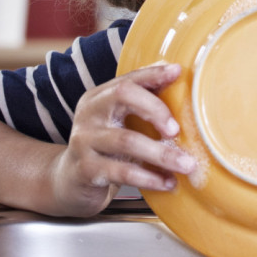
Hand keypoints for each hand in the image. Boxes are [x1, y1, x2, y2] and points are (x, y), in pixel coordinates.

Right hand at [48, 63, 196, 216]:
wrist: (69, 183)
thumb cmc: (104, 150)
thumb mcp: (117, 124)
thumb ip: (140, 105)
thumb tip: (174, 79)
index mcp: (98, 98)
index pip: (127, 79)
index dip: (152, 74)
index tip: (177, 73)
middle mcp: (89, 114)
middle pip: (123, 96)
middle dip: (156, 109)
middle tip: (177, 130)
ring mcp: (84, 141)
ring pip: (127, 140)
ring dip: (162, 154)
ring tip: (187, 165)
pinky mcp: (86, 169)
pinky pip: (123, 172)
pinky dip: (150, 178)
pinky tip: (167, 182)